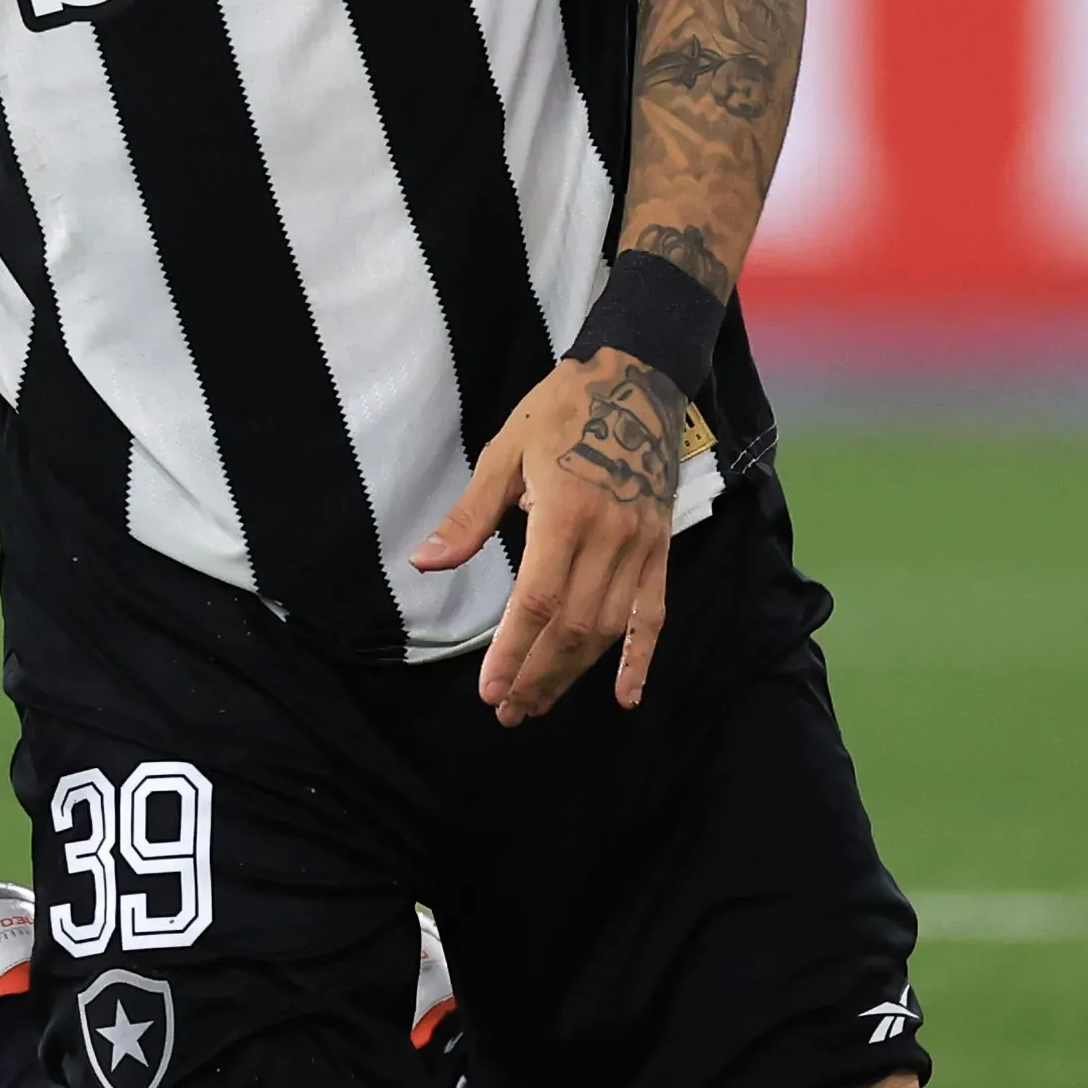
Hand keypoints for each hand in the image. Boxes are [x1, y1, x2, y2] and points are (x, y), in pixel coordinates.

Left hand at [415, 350, 689, 724]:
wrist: (636, 377)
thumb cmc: (560, 410)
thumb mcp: (504, 453)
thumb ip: (469, 516)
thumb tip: (426, 563)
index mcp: (564, 512)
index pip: (537, 600)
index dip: (513, 652)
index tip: (490, 691)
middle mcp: (608, 537)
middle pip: (572, 626)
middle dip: (537, 675)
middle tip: (508, 710)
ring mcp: (641, 546)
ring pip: (608, 628)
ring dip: (573, 673)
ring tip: (539, 702)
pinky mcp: (661, 549)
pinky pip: (654, 614)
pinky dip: (640, 658)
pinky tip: (625, 696)